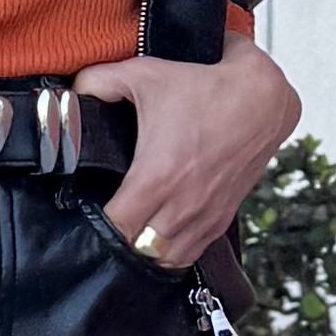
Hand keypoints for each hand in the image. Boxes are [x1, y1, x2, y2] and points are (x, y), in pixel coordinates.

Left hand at [73, 36, 299, 265]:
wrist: (264, 98)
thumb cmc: (207, 88)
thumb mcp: (145, 74)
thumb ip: (99, 81)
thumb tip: (71, 91)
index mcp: (158, 177)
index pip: (117, 229)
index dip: (95, 226)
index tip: (85, 213)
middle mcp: (182, 205)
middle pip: (136, 253)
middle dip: (116, 242)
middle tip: (102, 225)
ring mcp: (204, 217)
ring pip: (164, 261)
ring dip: (144, 252)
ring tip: (129, 234)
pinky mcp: (220, 219)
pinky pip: (189, 255)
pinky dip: (170, 253)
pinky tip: (157, 237)